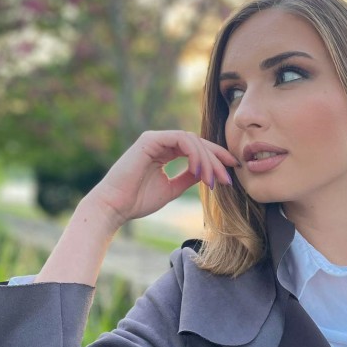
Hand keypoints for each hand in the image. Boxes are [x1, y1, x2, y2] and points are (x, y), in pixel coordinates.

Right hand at [87, 130, 238, 230]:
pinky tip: (199, 171)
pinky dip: (194, 154)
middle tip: (228, 177)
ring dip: (207, 160)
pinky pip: (181, 140)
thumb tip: (208, 172)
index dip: (216, 159)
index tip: (232, 172)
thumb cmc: (137, 201)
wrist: (115, 207)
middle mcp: (160, 142)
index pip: (196, 149)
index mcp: (164, 151)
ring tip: (213, 180)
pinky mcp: (150, 139)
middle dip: (216, 159)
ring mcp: (155, 138)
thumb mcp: (172, 189)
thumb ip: (188, 177)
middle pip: (198, 143)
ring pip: (192, 140)